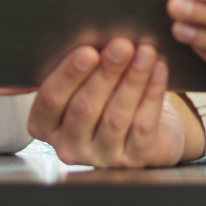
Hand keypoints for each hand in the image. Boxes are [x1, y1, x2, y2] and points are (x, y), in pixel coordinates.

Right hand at [27, 39, 205, 167]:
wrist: (144, 126)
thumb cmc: (104, 92)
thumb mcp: (80, 81)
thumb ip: (65, 66)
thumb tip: (49, 50)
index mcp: (45, 124)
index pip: (50, 101)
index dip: (69, 76)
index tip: (88, 51)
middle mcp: (69, 146)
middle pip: (84, 108)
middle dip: (106, 73)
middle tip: (122, 45)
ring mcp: (102, 156)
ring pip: (116, 116)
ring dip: (133, 80)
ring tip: (146, 52)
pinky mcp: (134, 159)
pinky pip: (143, 125)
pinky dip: (152, 93)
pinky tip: (159, 70)